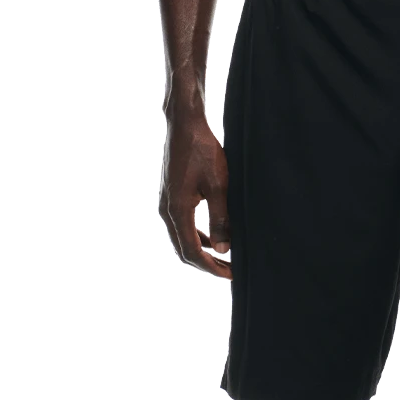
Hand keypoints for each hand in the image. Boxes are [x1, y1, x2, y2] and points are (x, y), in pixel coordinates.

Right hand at [160, 108, 232, 278]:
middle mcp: (167, 210)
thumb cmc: (202, 151)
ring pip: (183, 238)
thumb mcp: (218, 186)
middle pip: (184, 249)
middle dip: (207, 262)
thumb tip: (224, 249)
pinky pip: (183, 225)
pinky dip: (198, 234)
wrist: (185, 126)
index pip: (192, 251)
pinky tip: (215, 236)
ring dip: (203, 249)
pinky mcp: (172, 197)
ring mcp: (167, 204)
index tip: (232, 273)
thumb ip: (221, 218)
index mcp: (177, 211)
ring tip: (225, 257)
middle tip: (230, 270)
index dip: (212, 266)